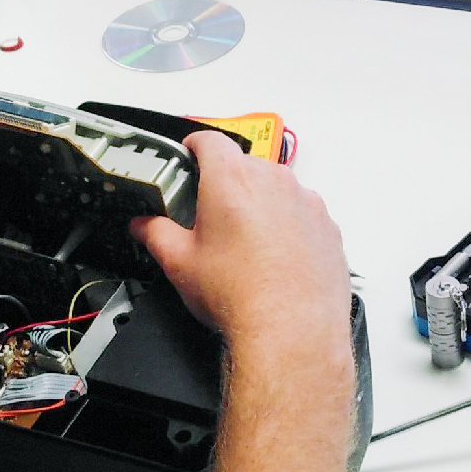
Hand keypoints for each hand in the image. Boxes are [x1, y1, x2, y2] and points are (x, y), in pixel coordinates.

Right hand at [131, 132, 349, 354]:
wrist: (292, 330)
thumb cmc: (238, 295)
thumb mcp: (179, 263)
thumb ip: (155, 233)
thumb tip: (143, 224)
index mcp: (231, 179)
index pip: (209, 140)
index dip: (194, 146)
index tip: (189, 156)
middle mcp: (273, 180)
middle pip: (244, 165)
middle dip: (227, 183)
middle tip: (212, 217)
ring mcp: (306, 201)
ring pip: (277, 188)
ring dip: (261, 204)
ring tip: (247, 244)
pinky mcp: (327, 225)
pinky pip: (302, 213)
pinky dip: (289, 226)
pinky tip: (276, 258)